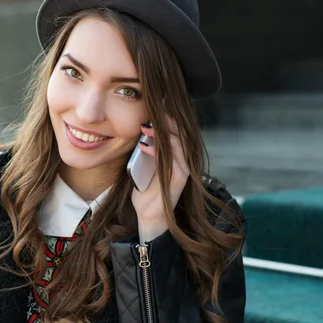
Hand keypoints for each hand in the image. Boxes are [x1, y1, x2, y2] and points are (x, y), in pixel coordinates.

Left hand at [131, 115, 189, 241]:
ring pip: (179, 145)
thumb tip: (140, 130)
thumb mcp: (143, 166)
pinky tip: (145, 145)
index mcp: (174, 157)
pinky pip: (175, 162)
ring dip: (163, 133)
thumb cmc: (146, 191)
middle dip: (167, 121)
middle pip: (180, 135)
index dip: (167, 119)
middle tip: (153, 110)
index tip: (155, 106)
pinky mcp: (179, 181)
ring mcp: (183, 171)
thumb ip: (146, 150)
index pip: (175, 132)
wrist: (148, 216)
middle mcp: (182, 161)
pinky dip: (160, 151)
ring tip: (147, 126)